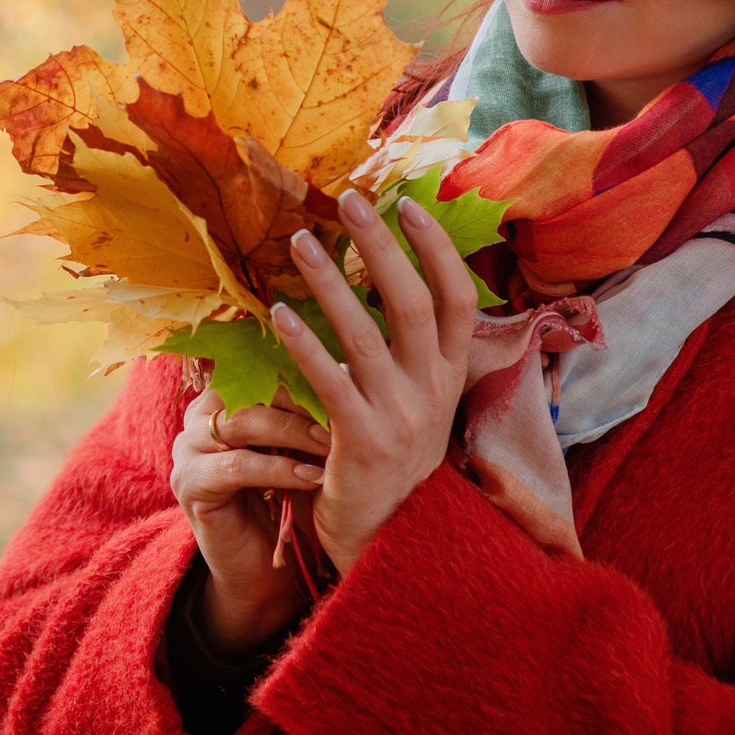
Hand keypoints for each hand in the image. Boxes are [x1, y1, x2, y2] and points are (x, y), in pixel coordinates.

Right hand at [169, 387, 329, 655]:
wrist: (267, 573)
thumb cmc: (293, 503)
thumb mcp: (303, 451)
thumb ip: (310, 413)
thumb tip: (350, 368)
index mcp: (226, 397)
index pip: (263, 369)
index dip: (305, 374)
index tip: (350, 383)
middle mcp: (200, 416)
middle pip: (251, 390)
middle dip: (301, 402)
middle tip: (345, 414)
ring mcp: (187, 449)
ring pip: (243, 422)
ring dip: (293, 434)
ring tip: (331, 446)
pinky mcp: (188, 484)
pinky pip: (235, 466)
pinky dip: (277, 470)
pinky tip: (310, 478)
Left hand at [275, 189, 479, 574]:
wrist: (388, 535)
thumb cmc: (395, 453)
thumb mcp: (422, 397)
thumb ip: (417, 346)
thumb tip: (396, 273)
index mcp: (452, 373)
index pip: (457, 297)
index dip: (438, 249)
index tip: (410, 203)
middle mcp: (434, 390)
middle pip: (414, 303)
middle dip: (382, 246)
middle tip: (351, 199)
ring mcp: (401, 417)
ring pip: (367, 336)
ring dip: (331, 282)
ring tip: (301, 240)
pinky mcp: (362, 443)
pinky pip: (330, 384)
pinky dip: (304, 346)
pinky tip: (276, 314)